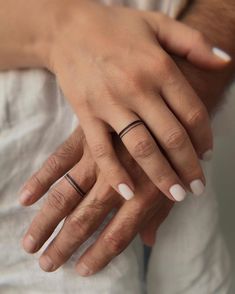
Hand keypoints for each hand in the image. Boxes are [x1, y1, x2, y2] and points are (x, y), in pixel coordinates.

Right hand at [20, 127, 172, 274]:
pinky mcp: (86, 136)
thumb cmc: (174, 144)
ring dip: (47, 221)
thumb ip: (160, 211)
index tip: (83, 269)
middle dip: (65, 244)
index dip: (100, 255)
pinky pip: (59, 159)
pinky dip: (41, 179)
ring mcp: (98, 157)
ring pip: (66, 195)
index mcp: (143, 192)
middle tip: (47, 263)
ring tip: (31, 243)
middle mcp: (116, 178)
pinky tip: (26, 198)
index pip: (117, 234)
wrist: (165, 96)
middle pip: (85, 219)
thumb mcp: (173, 180)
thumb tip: (148, 240)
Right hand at [43, 0, 229, 200]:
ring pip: (141, 147)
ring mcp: (110, 103)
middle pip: (171, 137)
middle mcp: (137, 88)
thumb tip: (226, 62)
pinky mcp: (86, 114)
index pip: (192, 112)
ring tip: (176, 196)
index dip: (205, 138)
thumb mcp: (159, 25)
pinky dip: (115, 173)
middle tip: (198, 188)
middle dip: (188, 167)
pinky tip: (128, 193)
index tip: (208, 156)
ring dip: (161, 176)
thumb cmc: (117, 28)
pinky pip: (102, 150)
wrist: (68, 30)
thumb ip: (195, 43)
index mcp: (159, 68)